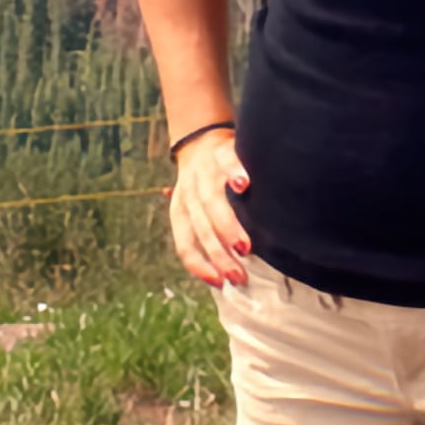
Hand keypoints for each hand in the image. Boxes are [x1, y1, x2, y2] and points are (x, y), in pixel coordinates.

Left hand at [166, 129, 251, 287]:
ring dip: (227, 226)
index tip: (220, 283)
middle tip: (238, 275)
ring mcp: (206, 172)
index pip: (185, 244)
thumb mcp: (192, 209)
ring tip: (244, 247)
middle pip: (201, 228)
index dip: (199, 266)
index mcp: (180, 211)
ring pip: (211, 201)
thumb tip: (215, 276)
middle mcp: (189, 193)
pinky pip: (228, 162)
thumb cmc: (202, 186)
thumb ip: (200, 236)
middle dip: (219, 255)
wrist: (201, 140)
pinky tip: (244, 184)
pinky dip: (234, 173)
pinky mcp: (222, 151)